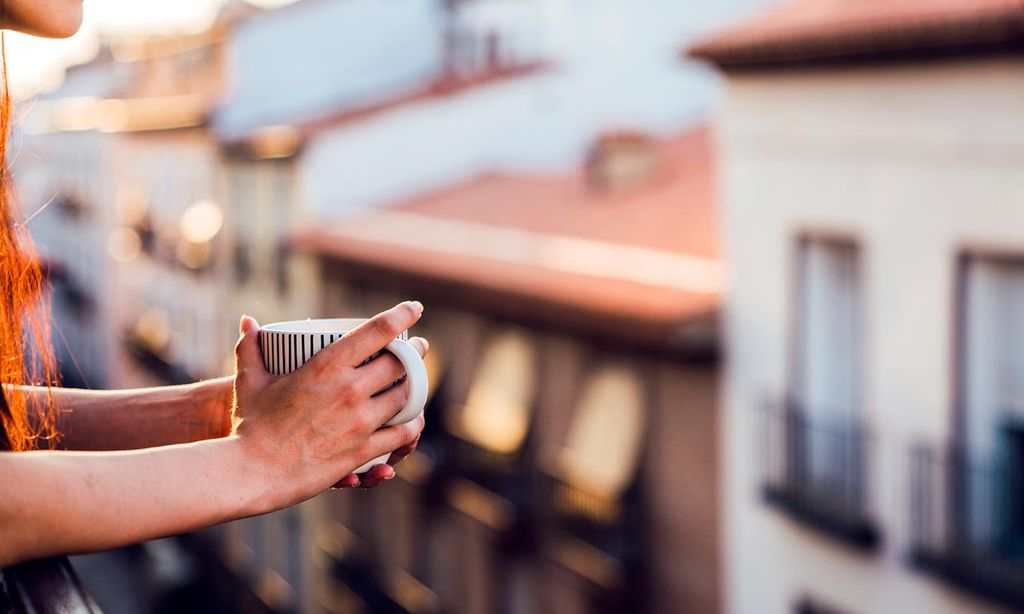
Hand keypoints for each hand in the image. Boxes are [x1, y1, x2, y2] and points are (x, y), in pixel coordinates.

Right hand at [230, 301, 427, 509]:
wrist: (251, 472)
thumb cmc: (249, 425)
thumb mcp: (248, 381)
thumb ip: (249, 348)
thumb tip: (248, 321)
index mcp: (327, 365)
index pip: (378, 330)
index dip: (402, 314)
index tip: (414, 308)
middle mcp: (349, 388)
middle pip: (401, 362)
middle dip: (415, 351)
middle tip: (418, 348)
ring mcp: (360, 420)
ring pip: (407, 396)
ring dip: (416, 387)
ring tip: (417, 383)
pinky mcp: (363, 449)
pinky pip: (403, 433)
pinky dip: (413, 425)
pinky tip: (413, 421)